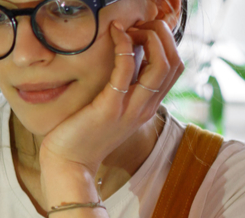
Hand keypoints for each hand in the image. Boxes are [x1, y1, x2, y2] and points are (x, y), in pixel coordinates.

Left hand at [37, 20, 183, 202]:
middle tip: (139, 25)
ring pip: (161, 65)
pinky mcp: (110, 108)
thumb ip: (123, 88)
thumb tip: (125, 57)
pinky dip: (124, 46)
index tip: (143, 31)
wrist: (69, 164)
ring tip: (129, 27)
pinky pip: (126, 70)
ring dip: (150, 38)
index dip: (166, 43)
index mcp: (148, 107)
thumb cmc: (83, 134)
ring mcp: (130, 109)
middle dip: (162, 35)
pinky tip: (115, 33)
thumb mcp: (111, 109)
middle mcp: (145, 108)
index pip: (175, 68)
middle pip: (175, 63)